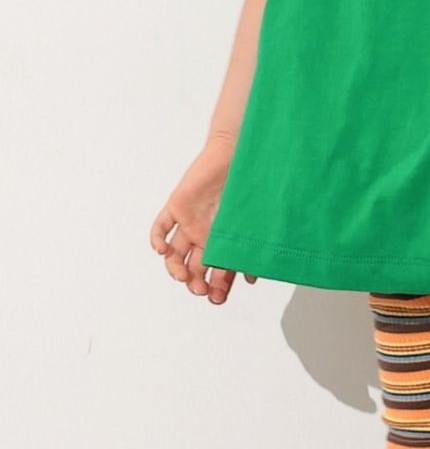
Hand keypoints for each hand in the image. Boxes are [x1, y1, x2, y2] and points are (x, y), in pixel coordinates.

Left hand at [149, 135, 257, 304]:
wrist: (237, 150)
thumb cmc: (249, 182)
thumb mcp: (252, 220)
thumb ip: (250, 246)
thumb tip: (252, 277)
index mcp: (223, 239)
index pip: (217, 271)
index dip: (216, 287)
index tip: (217, 298)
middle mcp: (204, 234)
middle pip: (194, 267)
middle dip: (197, 283)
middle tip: (201, 290)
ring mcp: (188, 221)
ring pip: (173, 254)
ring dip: (176, 269)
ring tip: (183, 276)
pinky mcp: (177, 206)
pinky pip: (161, 227)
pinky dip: (158, 240)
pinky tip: (162, 250)